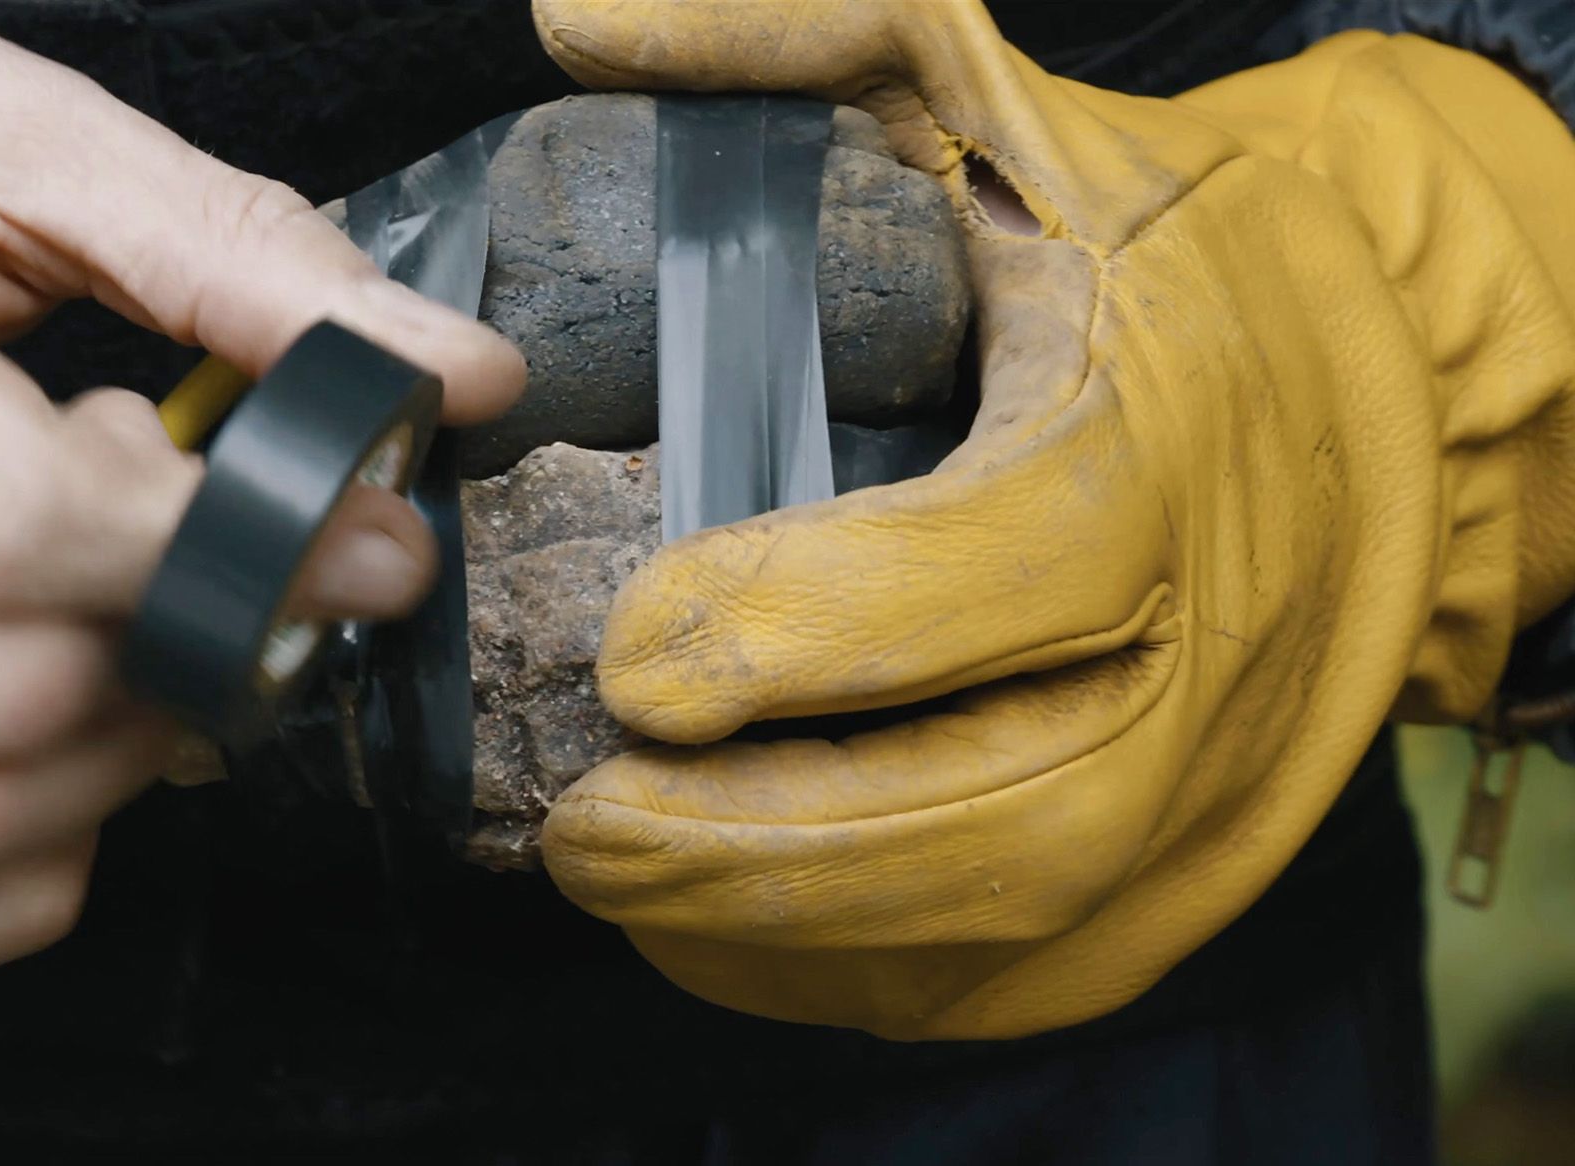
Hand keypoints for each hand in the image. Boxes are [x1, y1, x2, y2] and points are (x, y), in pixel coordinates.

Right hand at [0, 2, 522, 999]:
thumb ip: (238, 254)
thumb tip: (457, 377)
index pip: (27, 533)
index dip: (239, 552)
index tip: (351, 529)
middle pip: (6, 703)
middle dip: (188, 646)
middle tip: (207, 546)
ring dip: (111, 765)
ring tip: (119, 626)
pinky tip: (39, 760)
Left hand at [531, 0, 1574, 1037]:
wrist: (1380, 406)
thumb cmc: (1172, 259)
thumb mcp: (1006, 109)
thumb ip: (803, 40)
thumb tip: (576, 17)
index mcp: (1163, 448)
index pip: (1005, 577)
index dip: (806, 632)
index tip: (638, 656)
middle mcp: (1208, 648)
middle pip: (998, 805)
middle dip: (764, 838)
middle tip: (581, 820)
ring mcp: (1204, 794)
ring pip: (999, 920)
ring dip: (785, 929)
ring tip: (616, 880)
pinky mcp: (1173, 883)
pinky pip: (1008, 974)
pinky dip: (845, 975)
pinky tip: (715, 931)